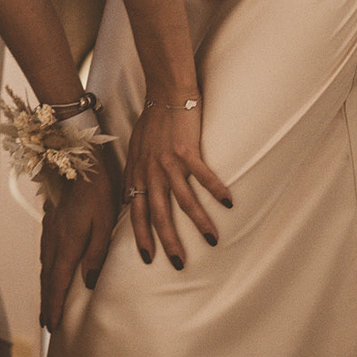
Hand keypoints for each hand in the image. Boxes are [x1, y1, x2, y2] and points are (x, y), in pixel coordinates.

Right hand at [40, 167, 116, 332]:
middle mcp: (54, 239)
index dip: (55, 304)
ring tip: (47, 303)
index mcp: (68, 242)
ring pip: (44, 266)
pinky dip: (45, 270)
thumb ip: (96, 252)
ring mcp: (50, 229)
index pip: (59, 281)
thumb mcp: (104, 222)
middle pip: (48, 277)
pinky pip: (44, 253)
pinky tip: (48, 272)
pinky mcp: (50, 221)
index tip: (52, 323)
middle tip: (47, 323)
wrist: (78, 162)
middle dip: (48, 301)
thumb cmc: (97, 191)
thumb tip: (88, 280)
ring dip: (45, 287)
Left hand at [124, 101, 231, 271]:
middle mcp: (151, 170)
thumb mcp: (134, 151)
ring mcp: (168, 160)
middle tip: (178, 263)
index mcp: (138, 172)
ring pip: (183, 199)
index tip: (147, 257)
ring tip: (211, 240)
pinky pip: (204, 175)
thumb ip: (132, 176)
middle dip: (167, 240)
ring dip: (198, 222)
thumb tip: (127, 199)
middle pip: (157, 212)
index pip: (135, 210)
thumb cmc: (152, 123)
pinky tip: (229, 204)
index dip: (140, 235)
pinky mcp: (187, 150)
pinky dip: (216, 190)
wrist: (166, 93)